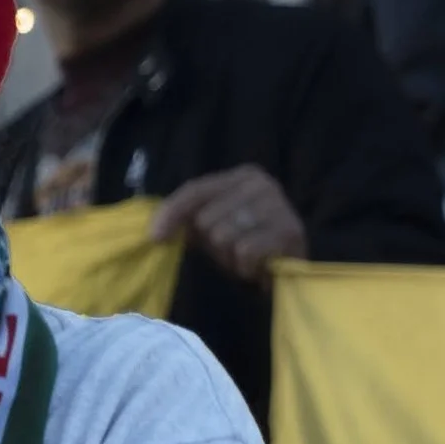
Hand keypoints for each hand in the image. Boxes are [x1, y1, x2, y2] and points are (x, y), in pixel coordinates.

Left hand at [149, 166, 306, 285]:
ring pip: (224, 237)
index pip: (196, 190)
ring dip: (229, 257)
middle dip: (212, 244)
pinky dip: (244, 267)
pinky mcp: (289, 231)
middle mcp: (262, 184)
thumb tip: (156, 230)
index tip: (155, 237)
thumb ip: (188, 218)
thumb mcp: (213, 225)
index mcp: (242, 176)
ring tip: (245, 258)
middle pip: (207, 219)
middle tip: (232, 250)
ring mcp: (278, 206)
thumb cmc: (246, 243)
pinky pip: (245, 252)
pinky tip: (257, 267)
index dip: (171, 213)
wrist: (287, 268)